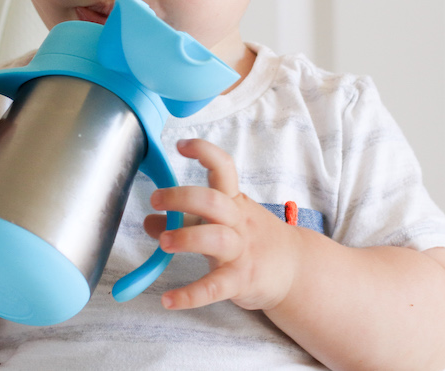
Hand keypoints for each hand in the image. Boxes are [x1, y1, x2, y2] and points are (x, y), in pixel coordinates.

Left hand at [145, 139, 300, 311]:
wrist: (295, 270)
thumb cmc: (253, 238)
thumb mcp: (222, 221)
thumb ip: (185, 219)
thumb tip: (149, 221)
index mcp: (234, 200)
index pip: (224, 167)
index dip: (204, 152)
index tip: (181, 144)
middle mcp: (238, 221)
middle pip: (213, 201)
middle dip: (182, 196)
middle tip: (156, 199)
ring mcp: (241, 251)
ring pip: (215, 239)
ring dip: (186, 237)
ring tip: (163, 241)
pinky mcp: (241, 280)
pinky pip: (214, 288)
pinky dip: (190, 295)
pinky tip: (168, 300)